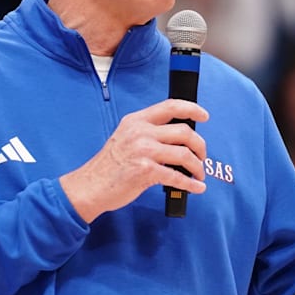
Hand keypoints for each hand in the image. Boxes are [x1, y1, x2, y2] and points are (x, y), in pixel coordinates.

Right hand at [60, 99, 208, 222]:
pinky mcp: (145, 171)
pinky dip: (191, 184)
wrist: (91, 185)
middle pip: (184, 132)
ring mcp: (143, 151)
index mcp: (137, 121)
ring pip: (185, 154)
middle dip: (200, 146)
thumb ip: (148, 133)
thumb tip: (178, 138)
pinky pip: (177, 176)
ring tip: (198, 173)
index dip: (192, 109)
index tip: (204, 116)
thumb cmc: (109, 165)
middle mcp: (141, 132)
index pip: (170, 106)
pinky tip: (196, 187)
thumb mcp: (125, 137)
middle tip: (201, 156)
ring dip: (198, 166)